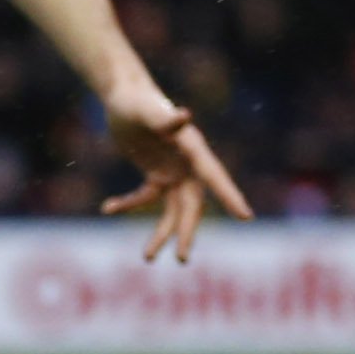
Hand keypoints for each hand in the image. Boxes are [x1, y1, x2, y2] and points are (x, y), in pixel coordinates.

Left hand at [94, 87, 254, 263]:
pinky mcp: (156, 173)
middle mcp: (187, 163)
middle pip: (193, 204)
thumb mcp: (147, 110)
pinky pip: (147, 197)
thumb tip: (186, 115)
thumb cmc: (136, 100)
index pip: (215, 176)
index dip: (230, 196)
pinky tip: (108, 207)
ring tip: (147, 257)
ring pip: (174, 209)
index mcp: (192, 148)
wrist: (122, 94)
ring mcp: (173, 170)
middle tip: (181, 259)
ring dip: (162, 232)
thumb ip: (165, 116)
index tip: (246, 216)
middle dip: (187, 231)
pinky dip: (129, 203)